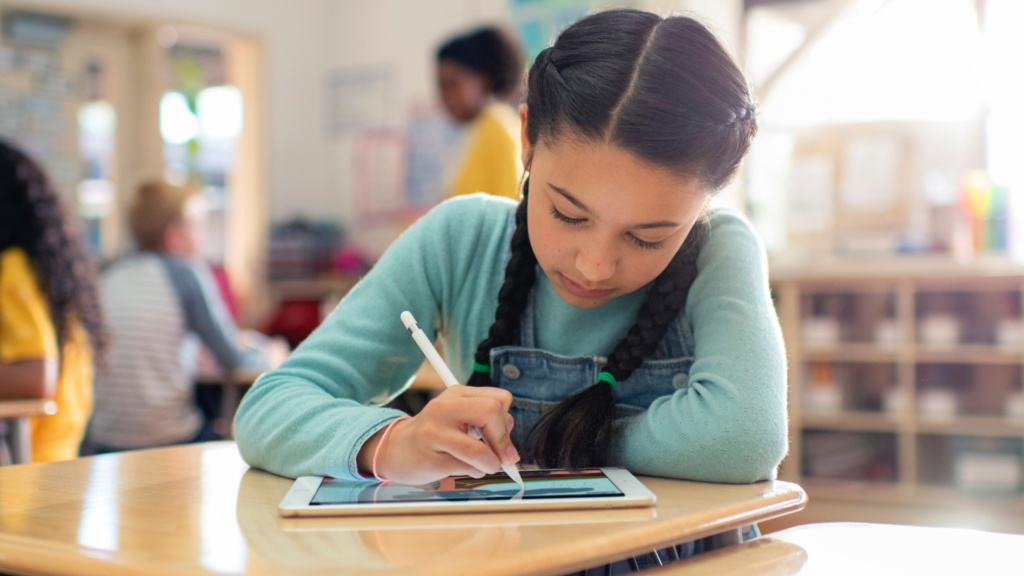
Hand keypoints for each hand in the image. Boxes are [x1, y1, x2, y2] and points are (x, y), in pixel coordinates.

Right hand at [357, 386, 518, 484]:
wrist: (393, 450)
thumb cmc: (434, 436)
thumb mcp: (460, 419)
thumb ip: (486, 424)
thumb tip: (510, 449)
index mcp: (456, 394)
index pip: (499, 399)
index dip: (506, 422)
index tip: (503, 440)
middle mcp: (444, 407)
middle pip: (492, 412)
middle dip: (502, 440)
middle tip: (500, 457)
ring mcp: (435, 433)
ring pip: (481, 449)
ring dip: (489, 464)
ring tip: (479, 465)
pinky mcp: (430, 458)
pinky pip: (467, 468)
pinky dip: (474, 472)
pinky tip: (462, 469)